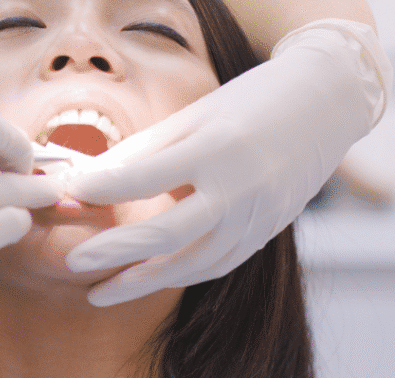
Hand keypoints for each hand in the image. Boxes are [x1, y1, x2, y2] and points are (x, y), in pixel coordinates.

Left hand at [64, 19, 391, 305]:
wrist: (325, 103)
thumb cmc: (249, 101)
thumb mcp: (194, 114)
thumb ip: (143, 150)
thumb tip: (89, 178)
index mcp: (215, 147)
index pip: (146, 176)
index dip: (103, 187)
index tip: (69, 192)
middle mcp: (239, 188)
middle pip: (167, 232)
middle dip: (115, 251)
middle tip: (74, 262)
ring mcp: (258, 216)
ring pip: (193, 263)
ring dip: (143, 281)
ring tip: (100, 291)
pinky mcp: (267, 232)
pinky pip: (217, 264)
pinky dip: (179, 274)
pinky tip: (147, 278)